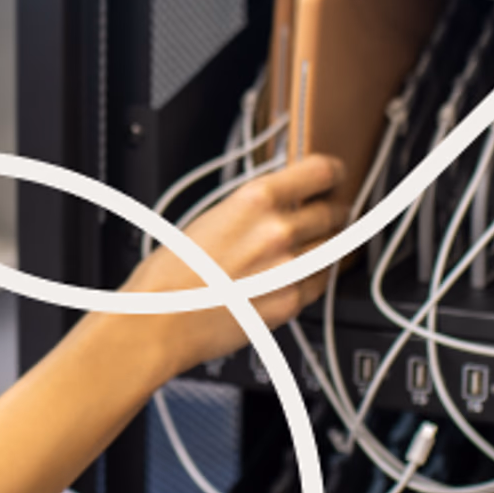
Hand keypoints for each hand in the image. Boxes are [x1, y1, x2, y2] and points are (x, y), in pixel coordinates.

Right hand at [119, 153, 345, 377]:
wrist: (159, 321)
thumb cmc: (170, 275)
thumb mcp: (209, 218)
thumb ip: (252, 209)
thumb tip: (279, 205)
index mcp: (256, 199)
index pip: (322, 171)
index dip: (334, 173)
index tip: (334, 178)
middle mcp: (279, 230)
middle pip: (334, 211)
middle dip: (332, 213)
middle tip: (324, 217)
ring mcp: (290, 267)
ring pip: (335, 248)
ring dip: (328, 245)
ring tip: (311, 249)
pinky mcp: (292, 302)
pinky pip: (322, 283)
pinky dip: (316, 277)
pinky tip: (297, 276)